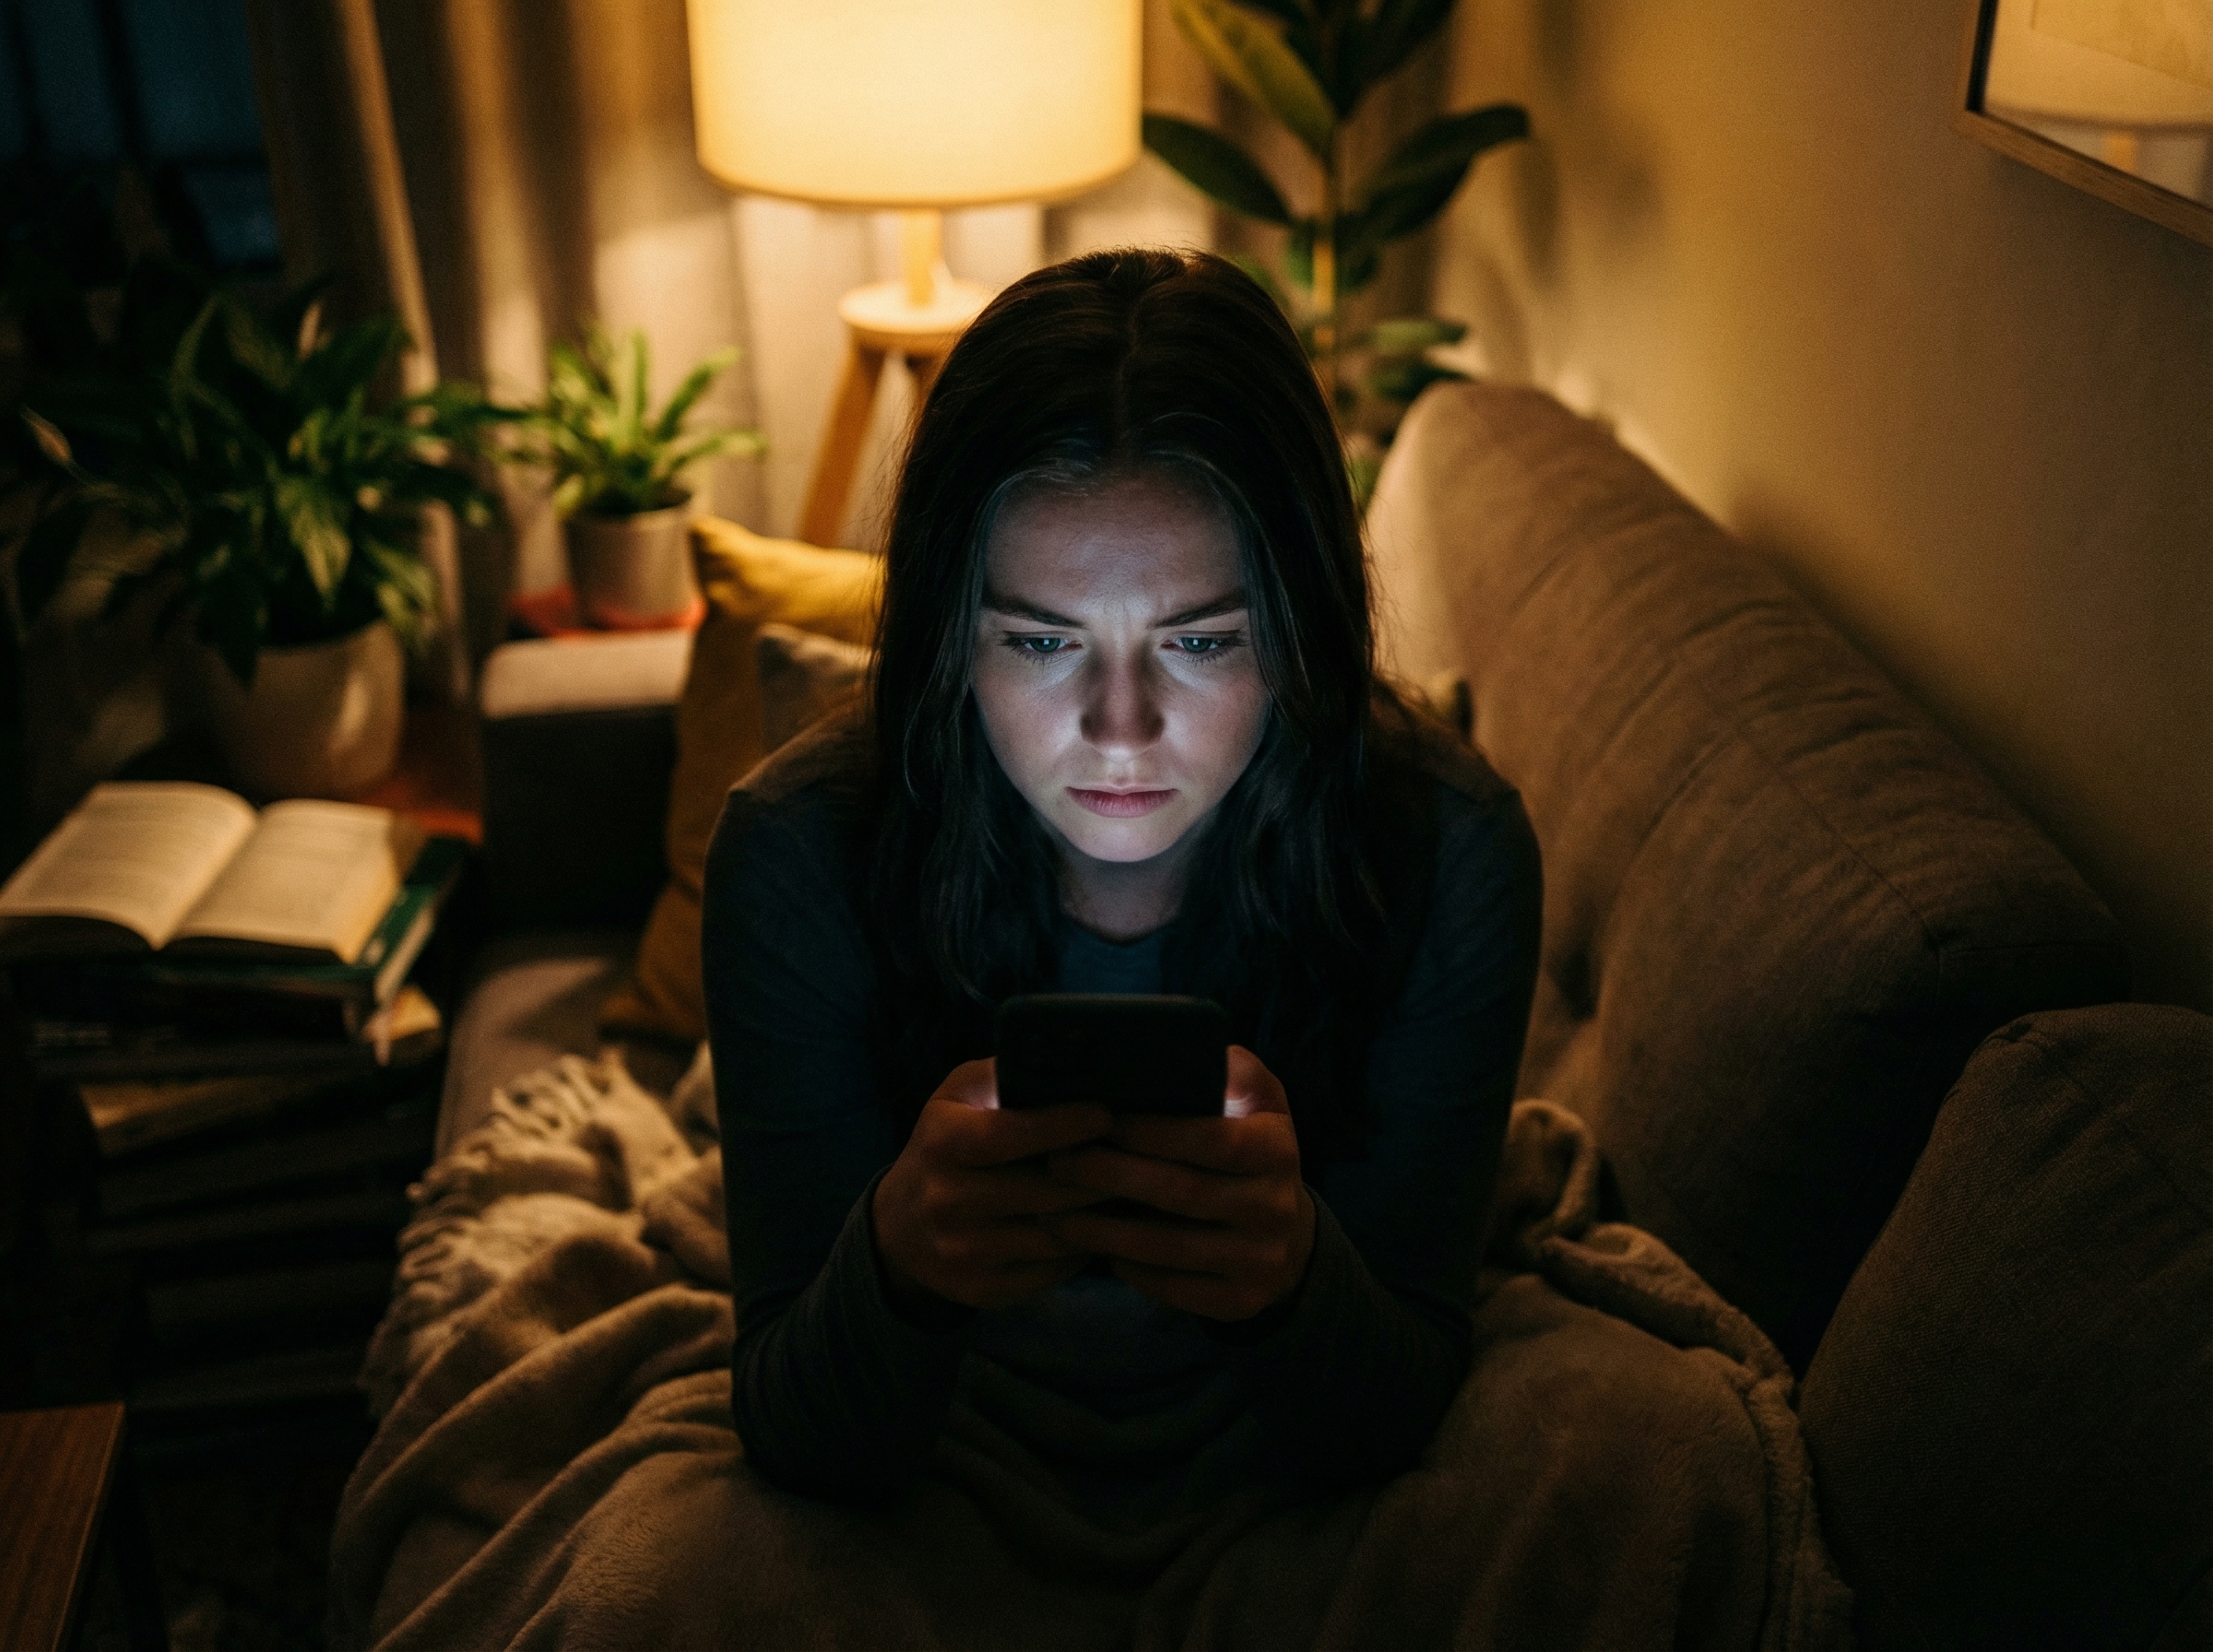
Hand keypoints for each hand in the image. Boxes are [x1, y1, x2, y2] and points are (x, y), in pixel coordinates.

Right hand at [872, 1059, 1113, 1315]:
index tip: (1107, 1113)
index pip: (1007, 1134)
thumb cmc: (949, 1142)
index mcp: (941, 1142)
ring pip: (1057, 1235)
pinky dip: (1084, 1248)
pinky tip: (1105, 1226)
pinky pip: (1053, 1271)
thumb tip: (1075, 1058)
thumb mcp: (960, 1096)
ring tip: (1136, 1189)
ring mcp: (962, 1251)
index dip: (1062, 1125)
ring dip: (1102, 1214)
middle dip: (1100, 1173)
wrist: (901, 1225)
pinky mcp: (982, 1290)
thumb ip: (1007, 1075)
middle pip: (1044, 1191)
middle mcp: (945, 1200)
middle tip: (1143, 1154)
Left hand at [1041, 1045, 1313, 1321]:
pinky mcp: (1239, 1301)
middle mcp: (1276, 1206)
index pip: (1215, 1140)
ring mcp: (1260, 1259)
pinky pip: (1172, 1287)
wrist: (1285, 1237)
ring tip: (1050, 1212)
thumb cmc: (1243, 1150)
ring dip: (1103, 1229)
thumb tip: (1179, 1046)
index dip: (1156, 1131)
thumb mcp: (1251, 1105)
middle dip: (1113, 1176)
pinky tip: (1090, 1248)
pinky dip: (1127, 1267)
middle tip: (1058, 1161)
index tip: (1101, 1118)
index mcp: (1277, 1148)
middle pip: (1184, 1193)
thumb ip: (1224, 1073)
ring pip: (1169, 1247)